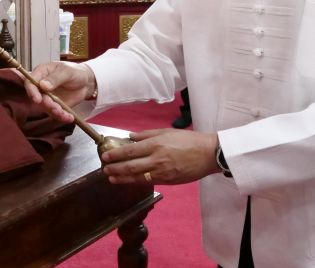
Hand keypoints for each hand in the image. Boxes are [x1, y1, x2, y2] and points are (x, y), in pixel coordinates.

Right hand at [24, 62, 95, 122]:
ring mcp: (48, 97)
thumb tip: (42, 85)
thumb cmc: (74, 71)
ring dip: (54, 112)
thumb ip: (55, 78)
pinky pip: (56, 113)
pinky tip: (69, 118)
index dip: (32, 91)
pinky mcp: (55, 106)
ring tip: (64, 115)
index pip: (30, 82)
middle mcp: (41, 87)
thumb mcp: (67, 72)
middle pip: (38, 98)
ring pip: (46, 107)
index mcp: (41, 73)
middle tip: (56, 109)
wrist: (86, 82)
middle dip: (47, 105)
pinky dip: (62, 117)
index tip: (37, 99)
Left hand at [102, 129, 220, 184]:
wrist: (209, 154)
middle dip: (116, 168)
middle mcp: (157, 159)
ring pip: (137, 177)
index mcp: (156, 145)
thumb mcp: (167, 131)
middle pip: (131, 166)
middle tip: (105, 169)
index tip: (106, 156)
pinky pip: (149, 182)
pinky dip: (136, 181)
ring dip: (122, 178)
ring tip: (111, 178)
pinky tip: (128, 181)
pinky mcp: (168, 181)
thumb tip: (130, 137)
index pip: (130, 151)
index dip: (116, 154)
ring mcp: (162, 172)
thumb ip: (147, 134)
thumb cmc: (189, 140)